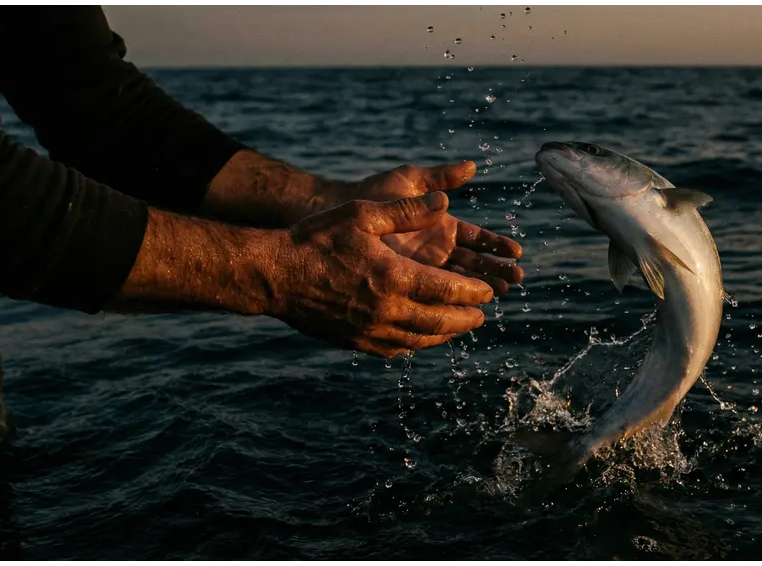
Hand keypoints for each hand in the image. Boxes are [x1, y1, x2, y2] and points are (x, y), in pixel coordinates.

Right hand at [268, 192, 494, 357]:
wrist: (274, 275)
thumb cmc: (316, 239)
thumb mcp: (362, 214)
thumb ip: (407, 209)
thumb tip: (444, 201)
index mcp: (393, 277)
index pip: (447, 291)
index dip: (473, 292)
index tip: (488, 292)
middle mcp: (386, 310)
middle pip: (440, 323)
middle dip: (465, 319)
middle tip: (482, 315)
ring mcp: (370, 330)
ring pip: (420, 340)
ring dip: (444, 335)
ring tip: (459, 327)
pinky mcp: (355, 341)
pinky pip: (395, 349)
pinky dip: (416, 343)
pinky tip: (421, 337)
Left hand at [348, 161, 524, 294]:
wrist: (334, 214)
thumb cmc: (370, 193)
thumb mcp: (407, 181)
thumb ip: (438, 177)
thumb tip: (470, 166)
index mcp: (441, 226)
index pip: (477, 238)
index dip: (497, 245)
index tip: (517, 253)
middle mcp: (436, 249)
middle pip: (473, 264)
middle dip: (496, 271)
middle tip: (516, 280)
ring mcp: (422, 268)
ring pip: (458, 282)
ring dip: (480, 288)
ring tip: (500, 294)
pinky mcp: (405, 282)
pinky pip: (432, 296)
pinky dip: (449, 303)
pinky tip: (464, 310)